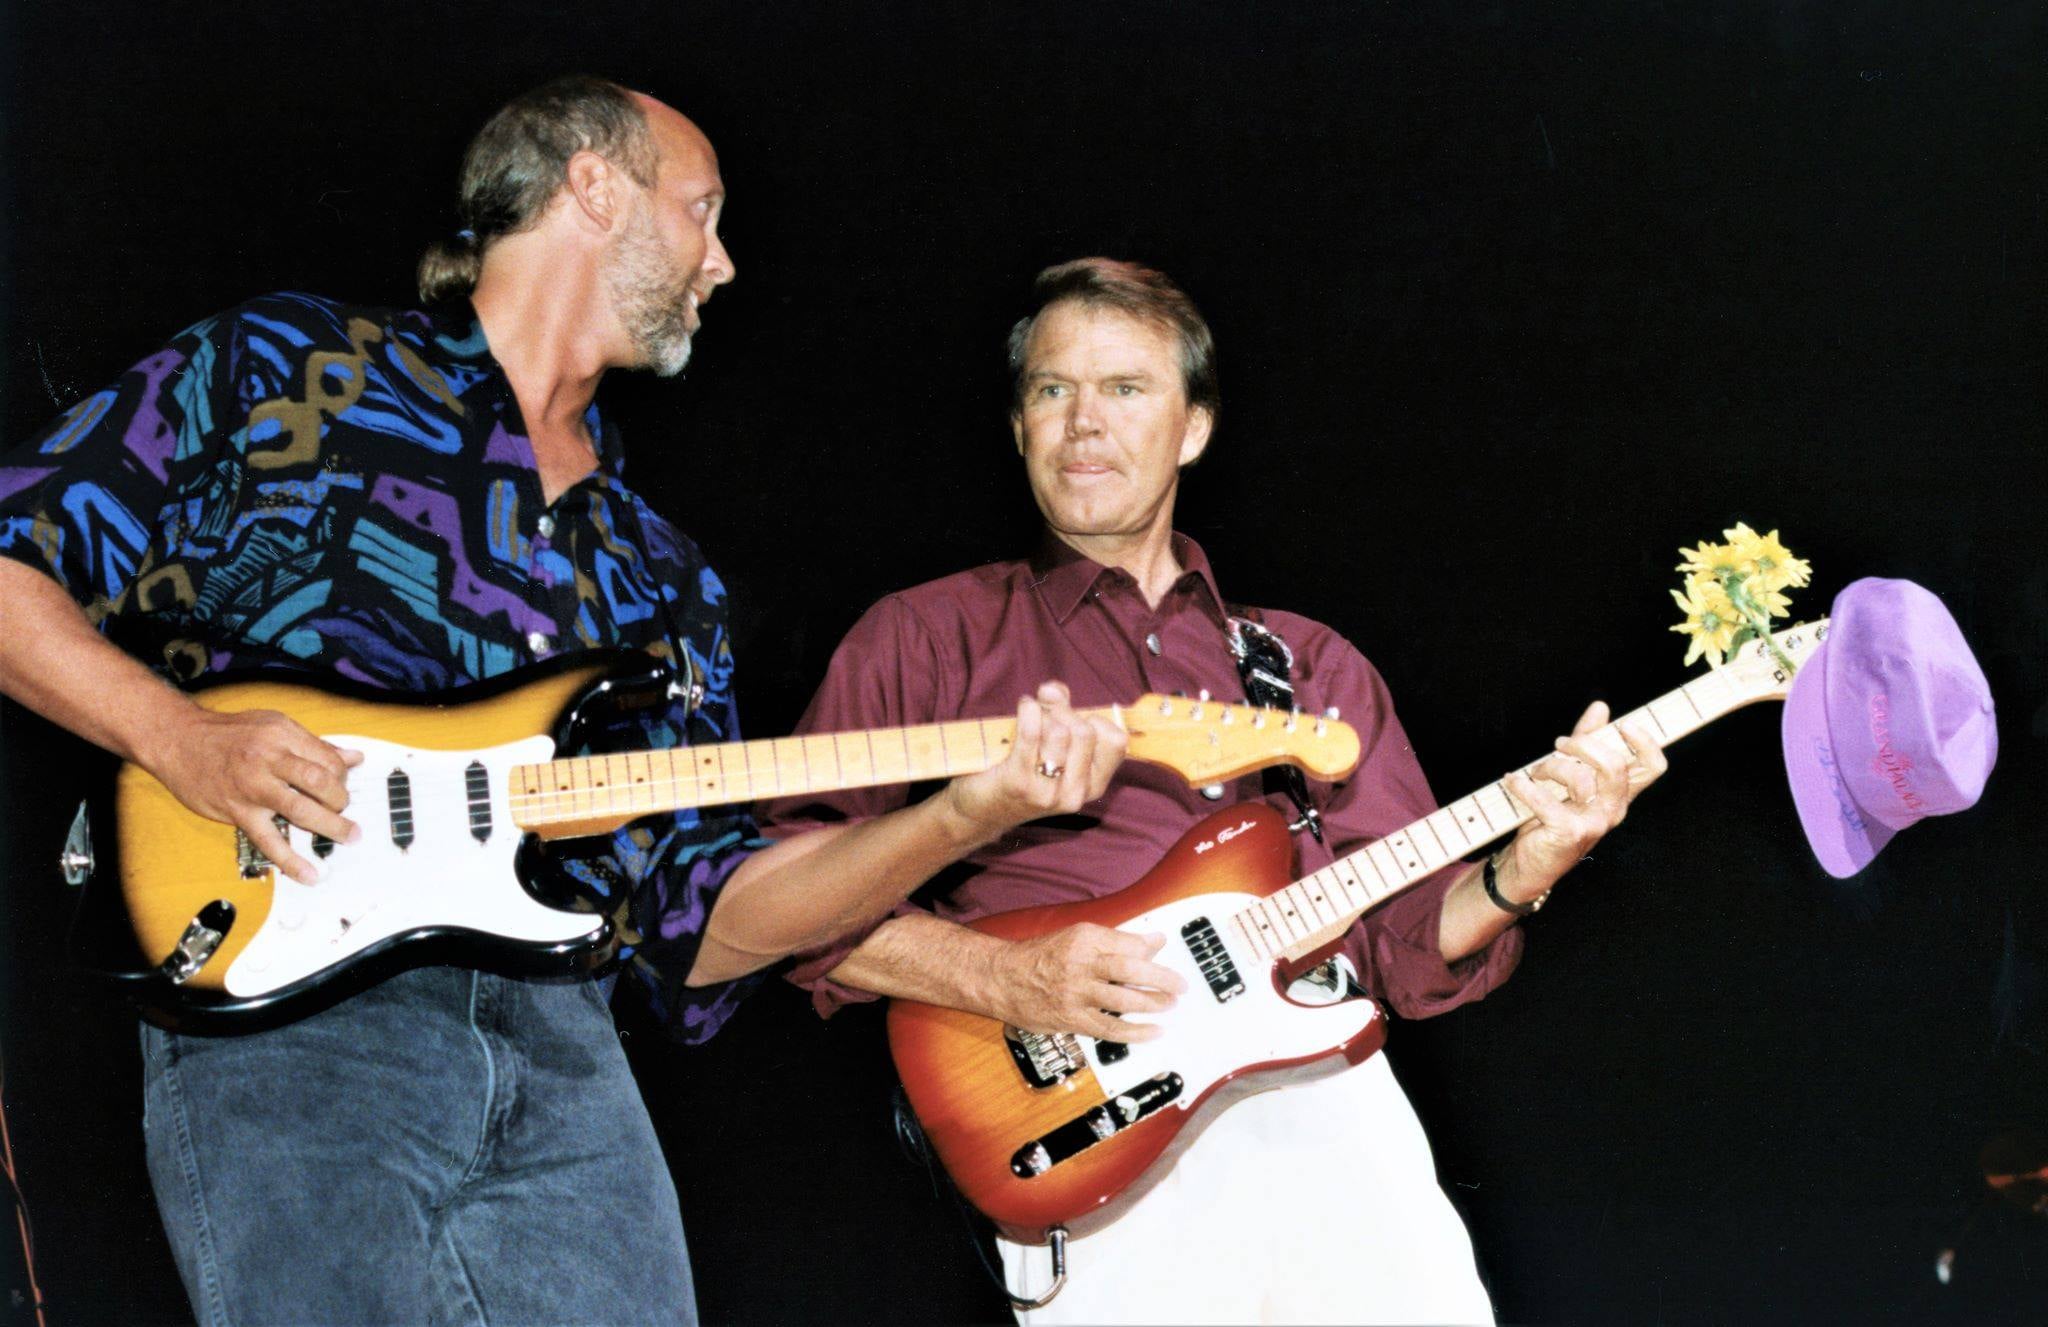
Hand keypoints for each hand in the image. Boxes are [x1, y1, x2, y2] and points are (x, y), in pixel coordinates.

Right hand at [145, 704, 364, 884]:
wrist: (177, 739)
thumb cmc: (227, 733)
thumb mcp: (273, 725)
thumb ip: (314, 745)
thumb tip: (355, 758)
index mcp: (283, 735)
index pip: (329, 760)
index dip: (343, 777)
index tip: (342, 786)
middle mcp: (270, 759)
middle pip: (321, 782)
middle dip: (341, 800)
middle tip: (345, 809)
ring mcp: (254, 787)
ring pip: (302, 810)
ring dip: (331, 826)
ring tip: (348, 836)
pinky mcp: (238, 811)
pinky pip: (269, 841)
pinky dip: (292, 861)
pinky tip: (310, 874)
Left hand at [939, 681, 1126, 842]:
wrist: (982, 811)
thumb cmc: (1022, 772)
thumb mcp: (1052, 749)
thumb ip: (1062, 713)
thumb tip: (1054, 690)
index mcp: (1093, 786)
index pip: (1116, 740)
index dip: (1094, 717)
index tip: (1072, 716)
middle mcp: (1075, 794)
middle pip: (1085, 731)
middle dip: (1063, 710)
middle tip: (1044, 710)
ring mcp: (1048, 792)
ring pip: (1059, 731)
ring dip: (1042, 713)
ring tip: (1030, 715)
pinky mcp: (1019, 783)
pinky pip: (1031, 733)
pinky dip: (1028, 711)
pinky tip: (1024, 707)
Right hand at [987, 923, 1186, 1041]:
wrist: (1001, 978)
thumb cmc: (1040, 957)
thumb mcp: (1076, 937)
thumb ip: (1116, 940)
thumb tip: (1154, 941)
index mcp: (1084, 939)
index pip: (1128, 944)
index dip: (1150, 950)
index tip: (1165, 954)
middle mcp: (1080, 964)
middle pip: (1129, 969)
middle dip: (1161, 978)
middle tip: (1180, 985)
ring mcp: (1076, 993)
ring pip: (1122, 999)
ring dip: (1151, 1004)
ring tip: (1169, 1005)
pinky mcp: (1072, 1019)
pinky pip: (1109, 1028)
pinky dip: (1135, 1032)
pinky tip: (1152, 1032)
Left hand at [1499, 701, 1666, 901]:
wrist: (1529, 862)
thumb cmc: (1552, 816)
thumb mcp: (1571, 775)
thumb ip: (1587, 742)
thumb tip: (1601, 708)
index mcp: (1619, 793)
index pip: (1652, 766)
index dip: (1646, 742)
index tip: (1624, 724)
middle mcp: (1613, 808)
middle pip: (1615, 765)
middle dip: (1583, 746)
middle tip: (1559, 745)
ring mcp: (1594, 822)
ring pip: (1579, 778)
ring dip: (1550, 767)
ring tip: (1535, 772)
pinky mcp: (1569, 833)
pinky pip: (1546, 800)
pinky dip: (1523, 786)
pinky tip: (1513, 781)